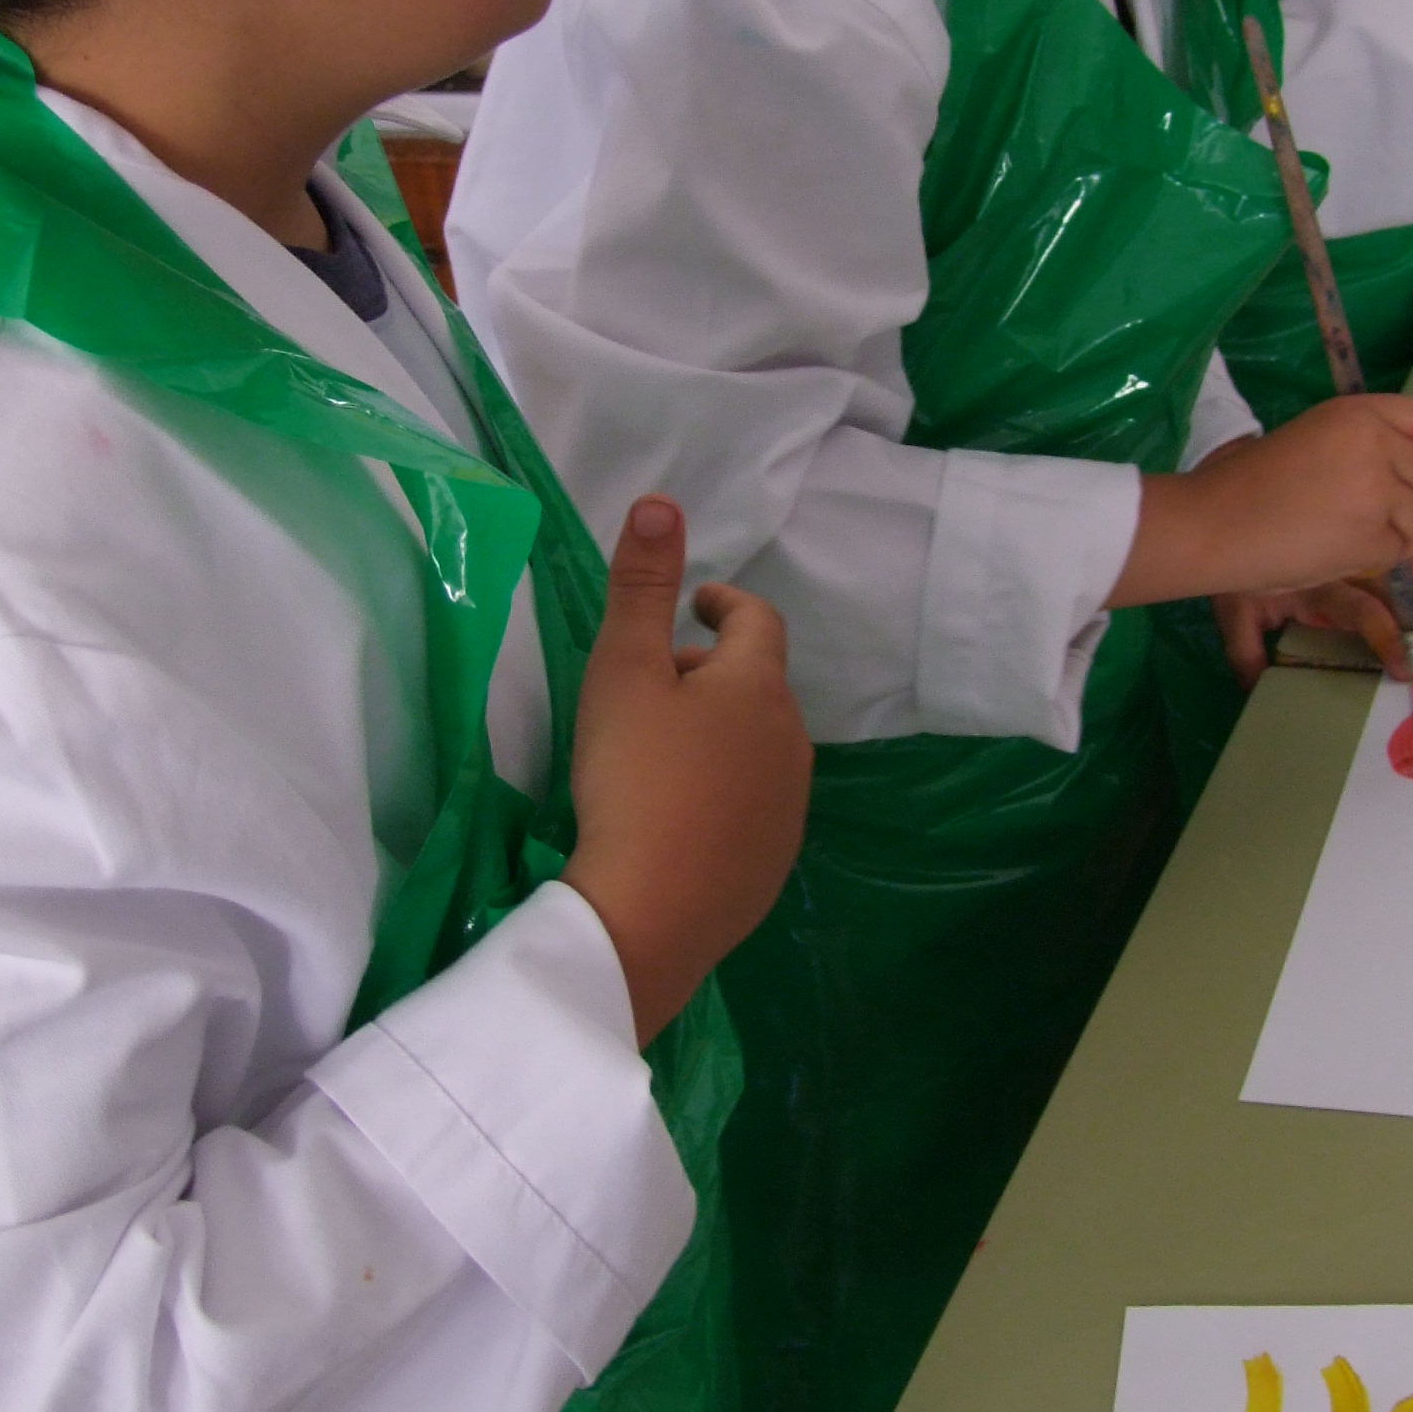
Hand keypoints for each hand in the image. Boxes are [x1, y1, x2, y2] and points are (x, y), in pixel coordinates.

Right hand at [565, 496, 812, 1042]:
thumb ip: (642, 585)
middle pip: (757, 686)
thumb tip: (661, 500)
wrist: (651, 911)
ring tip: (663, 751)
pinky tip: (679, 814)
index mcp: (758, 686)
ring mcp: (789, 807)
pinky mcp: (774, 862)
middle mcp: (790, 740)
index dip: (727, 604)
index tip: (699, 605)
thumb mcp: (622, 669)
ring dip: (721, 735)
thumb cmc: (633, 776)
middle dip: (714, 673)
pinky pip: (753, 806)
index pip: (758, 622)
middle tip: (655, 683)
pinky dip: (723, 792)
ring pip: (759, 748)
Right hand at [1113, 394, 1412, 612]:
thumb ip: (1369, 439)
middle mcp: (1376, 444)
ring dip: (1400, 535)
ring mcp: (1376, 492)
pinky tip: (1340, 550)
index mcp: (1360, 413)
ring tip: (1354, 533)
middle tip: (1377, 515)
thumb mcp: (1316, 435)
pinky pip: (1401, 552)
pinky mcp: (1370, 537)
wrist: (1212, 524)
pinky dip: (1377, 558)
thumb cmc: (1253, 481)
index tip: (1408, 471)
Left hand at [1213, 535, 1412, 685]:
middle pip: (1407, 590)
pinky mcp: (1375, 526)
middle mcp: (1354, 556)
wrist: (1234, 500)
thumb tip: (1249, 684)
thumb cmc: (1237, 555)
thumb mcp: (1232, 601)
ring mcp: (1368, 537)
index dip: (1390, 641)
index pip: (1367, 613)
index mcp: (1323, 580)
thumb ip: (1244, 645)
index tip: (1410, 671)